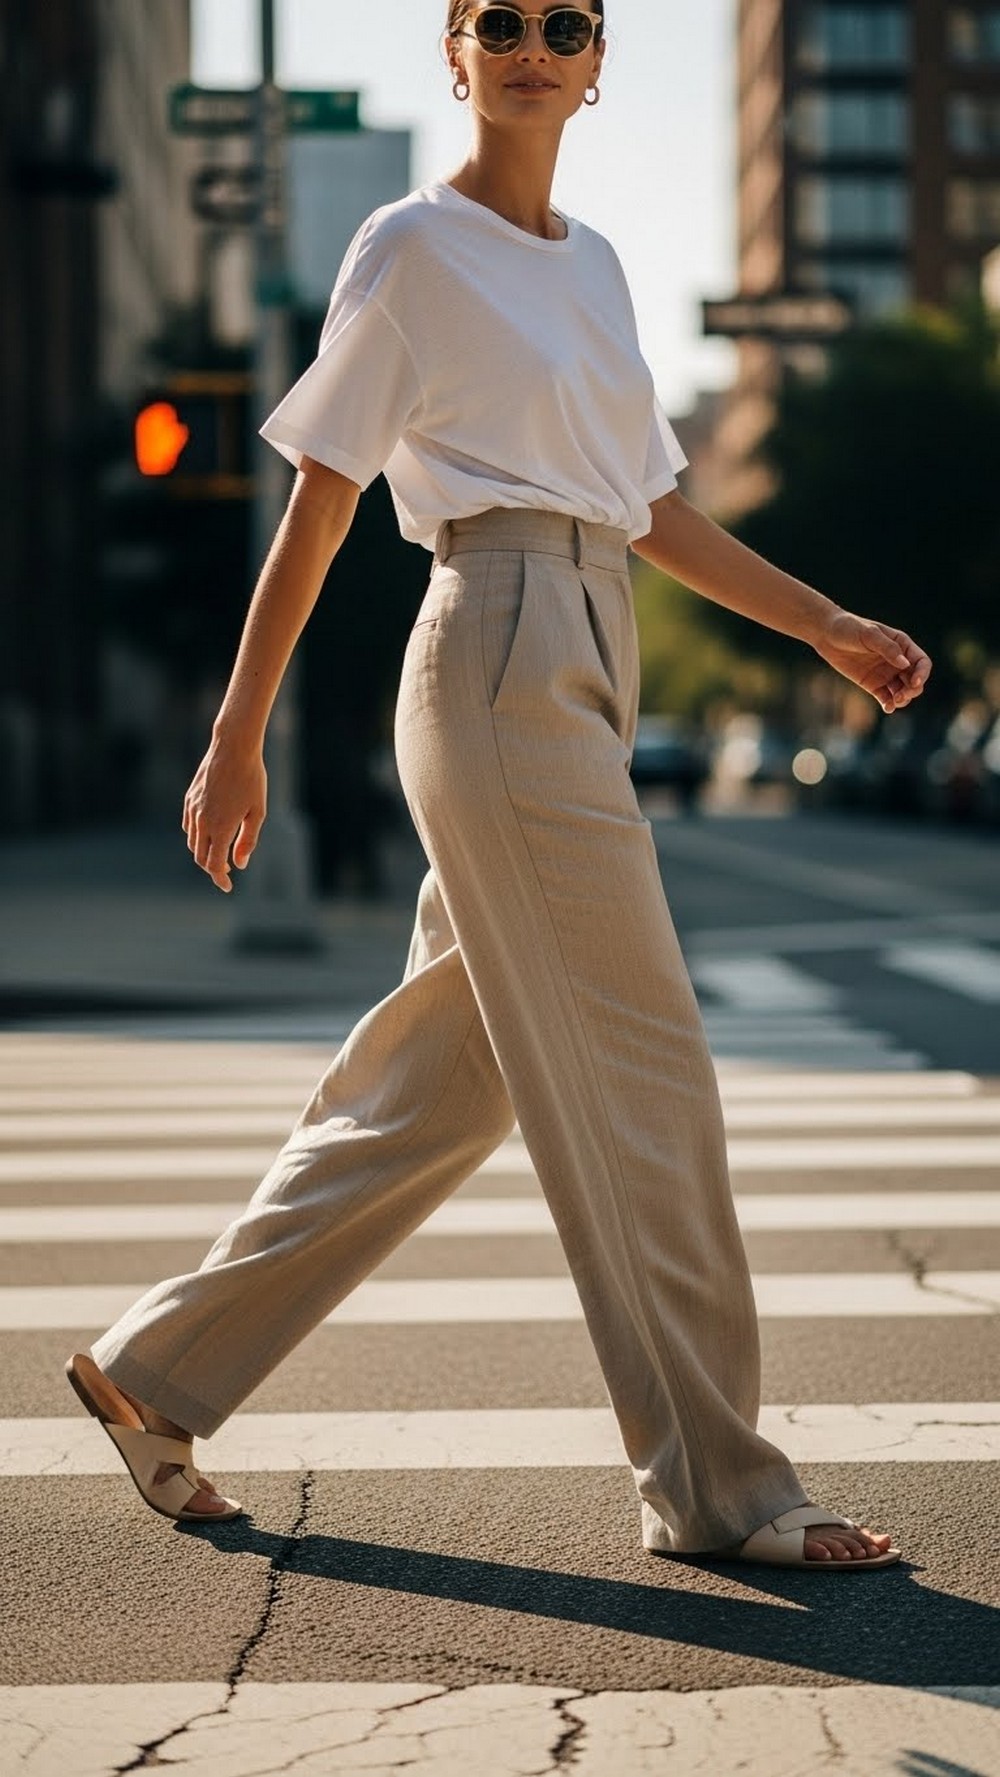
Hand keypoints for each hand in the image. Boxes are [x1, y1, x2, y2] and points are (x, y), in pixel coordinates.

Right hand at [182, 739, 266, 891]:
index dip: (220, 879)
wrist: (233, 748)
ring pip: (193, 842)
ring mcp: (193, 810)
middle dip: (212, 868)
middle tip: (228, 869)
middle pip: (201, 857)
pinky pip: (188, 826)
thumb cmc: (251, 779)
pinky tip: (210, 834)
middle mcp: (203, 821)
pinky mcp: (189, 799)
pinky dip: (197, 837)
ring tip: (221, 852)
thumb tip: (239, 864)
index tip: (228, 886)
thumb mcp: (257, 812)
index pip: (214, 865)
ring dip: (205, 853)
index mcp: (221, 827)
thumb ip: (247, 841)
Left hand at [811, 610, 931, 714]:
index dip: (922, 674)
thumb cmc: (849, 628)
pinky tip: (887, 708)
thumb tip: (905, 664)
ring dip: (903, 699)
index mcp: (902, 645)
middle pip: (915, 680)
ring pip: (903, 691)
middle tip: (901, 695)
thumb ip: (887, 648)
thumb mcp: (869, 635)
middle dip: (912, 690)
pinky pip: (886, 698)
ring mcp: (886, 674)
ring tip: (893, 703)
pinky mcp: (873, 685)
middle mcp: (897, 661)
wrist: (826, 635)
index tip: (914, 682)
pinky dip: (889, 704)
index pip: (921, 662)